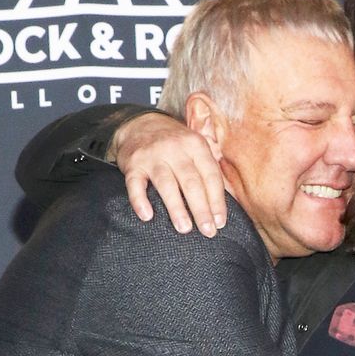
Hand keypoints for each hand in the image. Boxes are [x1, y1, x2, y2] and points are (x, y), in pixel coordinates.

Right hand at [110, 112, 226, 236]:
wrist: (139, 124)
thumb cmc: (174, 143)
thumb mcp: (194, 147)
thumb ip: (207, 170)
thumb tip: (221, 206)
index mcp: (196, 145)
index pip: (210, 176)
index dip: (217, 201)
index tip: (220, 222)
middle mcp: (175, 148)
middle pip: (191, 182)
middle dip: (201, 209)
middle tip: (208, 231)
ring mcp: (153, 155)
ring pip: (166, 184)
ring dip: (176, 208)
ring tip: (184, 228)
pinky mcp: (133, 164)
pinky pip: (135, 184)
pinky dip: (140, 200)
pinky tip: (147, 216)